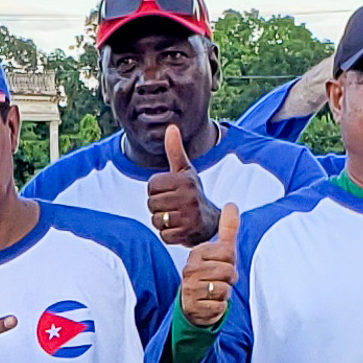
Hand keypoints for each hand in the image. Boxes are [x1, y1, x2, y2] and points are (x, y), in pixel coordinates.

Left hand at [148, 122, 217, 246]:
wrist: (211, 221)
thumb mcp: (185, 171)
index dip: (155, 191)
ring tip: (174, 217)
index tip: (168, 192)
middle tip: (171, 207)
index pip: (151, 185)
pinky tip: (178, 228)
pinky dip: (168, 235)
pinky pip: (163, 235)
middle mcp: (188, 196)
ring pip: (156, 220)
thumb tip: (171, 127)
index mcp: (184, 179)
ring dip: (161, 222)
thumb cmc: (192, 193)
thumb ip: (175, 151)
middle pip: (151, 203)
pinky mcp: (187, 232)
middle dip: (157, 207)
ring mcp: (188, 215)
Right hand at [178, 203, 238, 327]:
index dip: (231, 261)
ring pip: (224, 289)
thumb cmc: (210, 274)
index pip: (228, 252)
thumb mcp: (220, 251)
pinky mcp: (194, 306)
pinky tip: (210, 303)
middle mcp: (190, 268)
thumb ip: (227, 229)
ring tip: (214, 291)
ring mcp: (190, 288)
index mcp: (197, 252)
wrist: (194, 304)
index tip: (221, 265)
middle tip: (219, 280)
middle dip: (229, 279)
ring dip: (224, 293)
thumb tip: (231, 205)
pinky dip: (219, 307)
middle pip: (229, 271)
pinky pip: (219, 306)